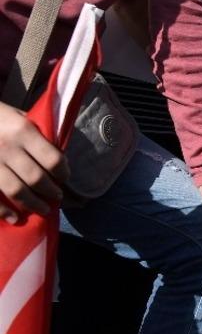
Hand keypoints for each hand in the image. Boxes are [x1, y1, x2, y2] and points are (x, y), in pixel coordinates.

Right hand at [0, 102, 67, 222]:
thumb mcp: (17, 115)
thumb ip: (36, 133)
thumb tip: (57, 156)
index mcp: (22, 130)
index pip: (52, 159)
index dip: (62, 172)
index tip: (64, 177)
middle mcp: (7, 148)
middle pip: (36, 178)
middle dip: (51, 191)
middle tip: (57, 196)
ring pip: (17, 191)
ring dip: (33, 203)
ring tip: (43, 208)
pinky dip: (4, 211)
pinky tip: (15, 218)